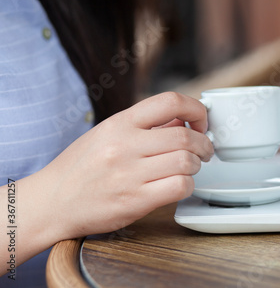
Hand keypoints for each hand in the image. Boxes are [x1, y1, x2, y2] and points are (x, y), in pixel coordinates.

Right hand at [26, 92, 212, 241]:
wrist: (51, 202)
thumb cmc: (81, 167)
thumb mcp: (109, 133)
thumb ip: (147, 126)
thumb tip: (185, 120)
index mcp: (120, 123)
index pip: (170, 101)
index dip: (196, 109)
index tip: (201, 121)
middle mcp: (125, 145)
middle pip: (185, 137)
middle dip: (204, 143)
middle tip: (205, 150)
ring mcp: (129, 174)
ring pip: (187, 162)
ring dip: (197, 165)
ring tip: (190, 168)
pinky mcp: (134, 201)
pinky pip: (179, 187)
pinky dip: (188, 185)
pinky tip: (179, 184)